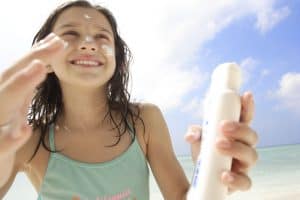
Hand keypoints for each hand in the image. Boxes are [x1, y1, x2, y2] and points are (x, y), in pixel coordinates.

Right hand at [0, 33, 65, 157]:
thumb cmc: (2, 130)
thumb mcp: (14, 106)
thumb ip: (24, 87)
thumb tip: (40, 62)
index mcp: (3, 96)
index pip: (19, 70)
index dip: (38, 54)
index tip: (58, 40)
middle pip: (10, 78)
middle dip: (33, 59)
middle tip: (57, 44)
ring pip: (2, 104)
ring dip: (20, 85)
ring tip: (39, 67)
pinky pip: (0, 145)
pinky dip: (10, 138)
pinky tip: (24, 130)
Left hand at [184, 92, 257, 193]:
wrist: (202, 177)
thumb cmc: (204, 152)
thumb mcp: (199, 139)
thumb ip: (195, 133)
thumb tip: (191, 135)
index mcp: (236, 134)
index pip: (246, 118)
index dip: (248, 106)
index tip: (246, 95)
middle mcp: (244, 148)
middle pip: (252, 136)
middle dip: (240, 129)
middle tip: (222, 126)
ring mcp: (244, 165)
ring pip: (252, 156)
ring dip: (236, 148)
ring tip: (218, 145)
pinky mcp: (240, 182)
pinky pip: (245, 182)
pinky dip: (236, 179)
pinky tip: (224, 175)